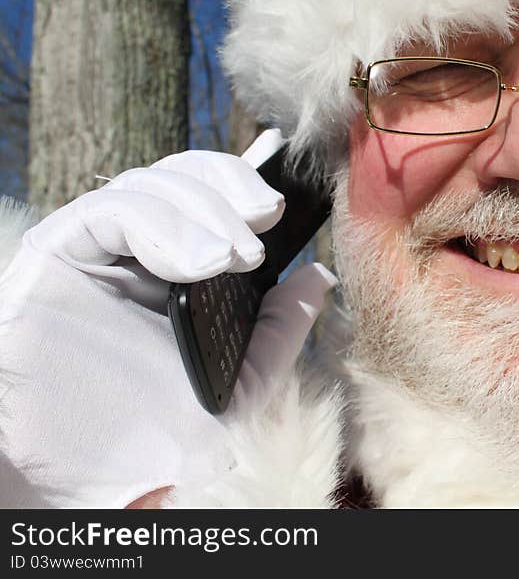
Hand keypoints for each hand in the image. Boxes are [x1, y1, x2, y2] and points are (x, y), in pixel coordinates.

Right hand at [0, 130, 337, 506]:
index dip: (242, 185)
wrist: (104, 479)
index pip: (210, 197)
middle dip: (229, 189)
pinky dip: (160, 223)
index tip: (280, 207)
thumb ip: (282, 328)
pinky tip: (198, 263)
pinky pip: (105, 212)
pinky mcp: (58, 256)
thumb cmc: (166, 435)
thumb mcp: (244, 381)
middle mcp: (139, 252)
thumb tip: (319, 274)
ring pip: (148, 186)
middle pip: (182, 178)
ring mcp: (99, 252)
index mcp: (182, 271)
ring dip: (201, 211)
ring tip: (232, 258)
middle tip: (263, 223)